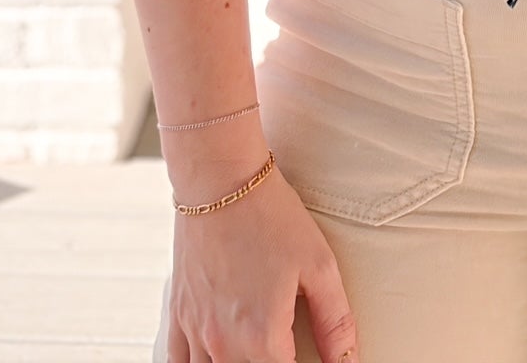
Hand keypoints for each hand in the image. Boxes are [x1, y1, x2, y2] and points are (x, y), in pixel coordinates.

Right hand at [164, 160, 359, 362]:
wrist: (220, 180)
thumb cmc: (273, 217)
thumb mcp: (319, 265)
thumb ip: (335, 322)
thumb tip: (349, 362)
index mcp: (263, 338)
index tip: (312, 357)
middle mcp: (224, 345)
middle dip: (271, 362)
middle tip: (284, 344)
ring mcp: (196, 332)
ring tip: (255, 348)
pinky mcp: (178, 315)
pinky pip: (176, 362)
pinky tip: (213, 356)